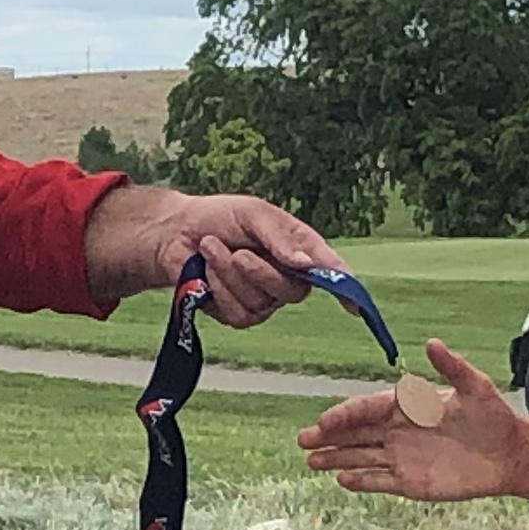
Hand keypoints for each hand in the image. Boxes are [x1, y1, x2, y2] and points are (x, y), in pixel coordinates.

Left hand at [83, 186, 344, 323]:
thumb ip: (281, 238)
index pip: (331, 271)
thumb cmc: (219, 218)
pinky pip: (237, 313)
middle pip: (293, 292)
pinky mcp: (238, 315)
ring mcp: (264, 300)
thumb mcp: (254, 215)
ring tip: (211, 249)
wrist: (174, 233)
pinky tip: (205, 273)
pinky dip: (218, 290)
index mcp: (300, 249)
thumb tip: (307, 265)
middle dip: (261, 272)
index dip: (345, 288)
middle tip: (238, 251)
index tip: (354, 306)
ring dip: (230, 274)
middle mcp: (287, 278)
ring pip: (260, 302)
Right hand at [298, 340, 524, 503]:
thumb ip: (452, 367)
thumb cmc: (493, 416)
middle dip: (328, 437)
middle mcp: (397, 430)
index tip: (325, 421)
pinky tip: (342, 480)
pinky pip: (378, 481)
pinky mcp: (409, 482)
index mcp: (406, 405)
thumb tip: (432, 343)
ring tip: (310, 462)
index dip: (345, 415)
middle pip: (355, 434)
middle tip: (303, 440)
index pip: (367, 409)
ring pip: (360, 457)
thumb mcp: (476, 387)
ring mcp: (401, 456)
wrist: (509, 453)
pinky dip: (361, 481)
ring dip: (335, 459)